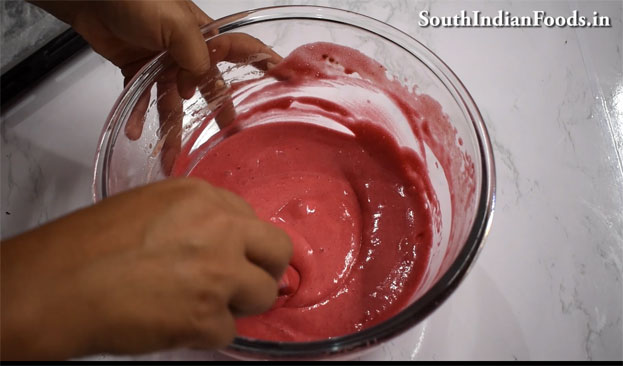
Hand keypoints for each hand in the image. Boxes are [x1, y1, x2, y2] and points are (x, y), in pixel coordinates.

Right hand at [0, 178, 291, 359]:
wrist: (58, 284)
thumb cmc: (89, 246)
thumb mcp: (150, 207)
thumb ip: (195, 219)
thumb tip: (225, 242)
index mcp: (204, 198)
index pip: (253, 221)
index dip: (246, 245)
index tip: (238, 257)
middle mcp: (221, 230)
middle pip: (279, 251)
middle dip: (265, 271)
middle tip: (245, 284)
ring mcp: (219, 274)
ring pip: (263, 295)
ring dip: (238, 304)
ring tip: (201, 305)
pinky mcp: (208, 316)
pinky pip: (229, 330)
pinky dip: (207, 332)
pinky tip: (176, 322)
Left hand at [123, 32, 282, 174]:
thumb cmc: (136, 1)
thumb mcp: (174, 24)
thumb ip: (195, 55)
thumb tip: (197, 87)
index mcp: (203, 38)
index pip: (242, 50)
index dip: (265, 63)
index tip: (287, 79)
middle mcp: (187, 53)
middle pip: (209, 86)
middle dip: (219, 109)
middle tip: (229, 132)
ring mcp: (162, 63)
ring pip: (173, 102)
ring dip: (172, 128)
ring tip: (172, 155)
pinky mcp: (139, 70)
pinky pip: (144, 99)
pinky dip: (140, 116)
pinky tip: (136, 132)